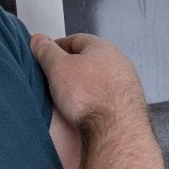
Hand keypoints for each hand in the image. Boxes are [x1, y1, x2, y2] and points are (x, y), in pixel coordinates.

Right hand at [30, 33, 147, 130]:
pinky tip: (86, 111)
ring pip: (99, 79)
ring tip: (69, 98)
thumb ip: (46, 51)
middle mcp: (119, 61)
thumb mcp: (58, 68)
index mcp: (103, 47)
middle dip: (71, 68)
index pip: (75, 39)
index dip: (56, 47)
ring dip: (84, 86)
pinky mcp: (129, 103)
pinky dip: (95, 101)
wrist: (115, 129)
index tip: (46, 57)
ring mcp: (128, 83)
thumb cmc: (90, 97)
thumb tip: (38, 39)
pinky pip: (107, 97)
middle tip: (55, 79)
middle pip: (89, 60)